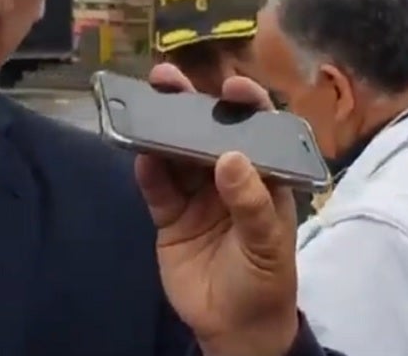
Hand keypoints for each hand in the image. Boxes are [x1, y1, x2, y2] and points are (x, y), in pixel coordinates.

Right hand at [135, 63, 299, 355]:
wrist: (235, 329)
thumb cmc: (266, 279)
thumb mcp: (268, 243)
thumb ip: (251, 202)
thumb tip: (232, 157)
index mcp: (263, 176)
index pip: (258, 130)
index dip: (245, 103)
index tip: (230, 85)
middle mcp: (228, 177)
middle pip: (207, 132)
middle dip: (189, 104)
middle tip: (166, 78)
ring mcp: (196, 195)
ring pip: (176, 153)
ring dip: (161, 129)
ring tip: (144, 104)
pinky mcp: (169, 216)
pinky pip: (156, 187)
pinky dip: (147, 170)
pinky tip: (138, 152)